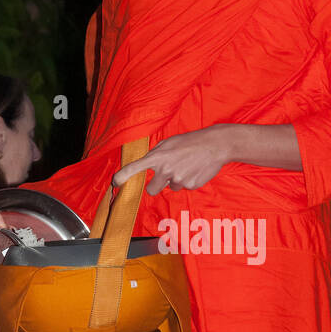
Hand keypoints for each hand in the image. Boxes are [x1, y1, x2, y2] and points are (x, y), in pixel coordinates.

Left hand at [112, 126, 232, 195]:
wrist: (215, 145)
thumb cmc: (191, 141)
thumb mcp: (170, 143)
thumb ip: (157, 154)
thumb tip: (148, 165)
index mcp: (159, 156)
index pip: (136, 168)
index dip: (123, 176)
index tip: (115, 183)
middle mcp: (166, 170)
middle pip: (152, 190)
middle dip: (157, 185)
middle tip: (166, 174)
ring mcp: (179, 180)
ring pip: (170, 188)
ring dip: (175, 180)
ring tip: (186, 166)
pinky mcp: (190, 185)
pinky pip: (184, 187)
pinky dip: (188, 180)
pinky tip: (194, 169)